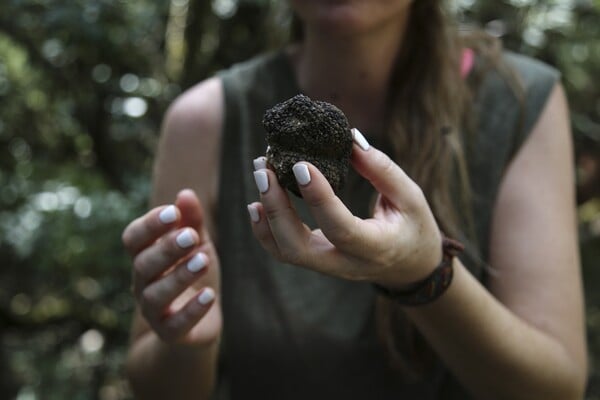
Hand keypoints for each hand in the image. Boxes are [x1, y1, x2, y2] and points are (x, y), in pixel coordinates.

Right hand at [122, 189, 220, 346]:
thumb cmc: (194, 273)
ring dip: (179, 276)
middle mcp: (142, 283)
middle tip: (191, 236)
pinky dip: (192, 310)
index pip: (133, 238)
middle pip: (143, 264)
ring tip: (204, 260)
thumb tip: (185, 193)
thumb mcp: (198, 244)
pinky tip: (210, 295)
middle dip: (166, 249)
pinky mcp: (170, 333)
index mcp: (144, 256)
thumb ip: (192, 221)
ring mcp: (153, 311)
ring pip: (156, 295)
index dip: (150, 225)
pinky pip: (175, 325)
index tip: (173, 212)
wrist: (200, 322)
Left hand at [248, 131, 442, 288]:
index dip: (318, 198)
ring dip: (266, 215)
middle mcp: (346, 265)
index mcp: (376, 248)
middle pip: (298, 248)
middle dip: (275, 208)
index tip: (301, 165)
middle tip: (264, 168)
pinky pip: (284, 252)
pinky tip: (256, 204)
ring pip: (286, 252)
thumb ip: (381, 169)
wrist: (410, 267)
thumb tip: (350, 138)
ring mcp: (328, 268)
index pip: (340, 228)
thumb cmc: (413, 227)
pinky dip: (265, 230)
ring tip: (260, 174)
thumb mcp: (410, 197)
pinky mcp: (317, 262)